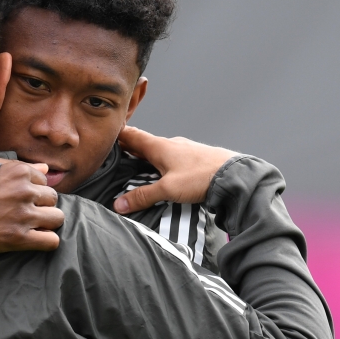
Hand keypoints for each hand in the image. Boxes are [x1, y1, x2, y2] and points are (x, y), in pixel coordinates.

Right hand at [0, 157, 65, 251]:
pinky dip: (46, 241)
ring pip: (56, 218)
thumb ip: (18, 166)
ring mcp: (23, 215)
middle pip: (52, 198)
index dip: (33, 189)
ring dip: (47, 222)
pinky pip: (51, 241)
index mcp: (18, 171)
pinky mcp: (20, 238)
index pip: (43, 179)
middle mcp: (24, 191)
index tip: (20, 197)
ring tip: (31, 225)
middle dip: (42, 205)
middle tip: (25, 212)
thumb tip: (45, 168)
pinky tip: (34, 239)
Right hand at [113, 127, 236, 213]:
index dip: (117, 136)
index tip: (105, 137)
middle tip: (117, 157)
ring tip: (138, 169)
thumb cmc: (201, 177)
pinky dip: (163, 164)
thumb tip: (120, 203)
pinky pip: (173, 158)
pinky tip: (166, 175)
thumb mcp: (167, 189)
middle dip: (130, 149)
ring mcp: (184, 150)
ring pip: (160, 151)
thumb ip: (143, 196)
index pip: (131, 135)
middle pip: (144, 143)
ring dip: (148, 158)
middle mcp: (171, 144)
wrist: (234, 176)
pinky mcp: (195, 158)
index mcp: (160, 146)